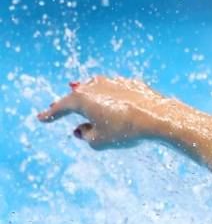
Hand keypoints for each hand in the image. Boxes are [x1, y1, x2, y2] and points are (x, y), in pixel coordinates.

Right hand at [37, 76, 171, 148]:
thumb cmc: (126, 130)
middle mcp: (94, 85)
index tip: (42, 118)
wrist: (158, 117)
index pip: (61, 107)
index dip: (50, 115)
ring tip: (87, 107)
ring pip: (97, 91)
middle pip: (78, 96)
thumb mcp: (99, 141)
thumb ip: (85, 136)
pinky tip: (118, 107)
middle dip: (69, 105)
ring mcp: (113, 81)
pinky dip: (113, 100)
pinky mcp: (131, 83)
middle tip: (58, 109)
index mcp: (81, 98)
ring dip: (91, 101)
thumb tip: (82, 130)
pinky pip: (117, 93)